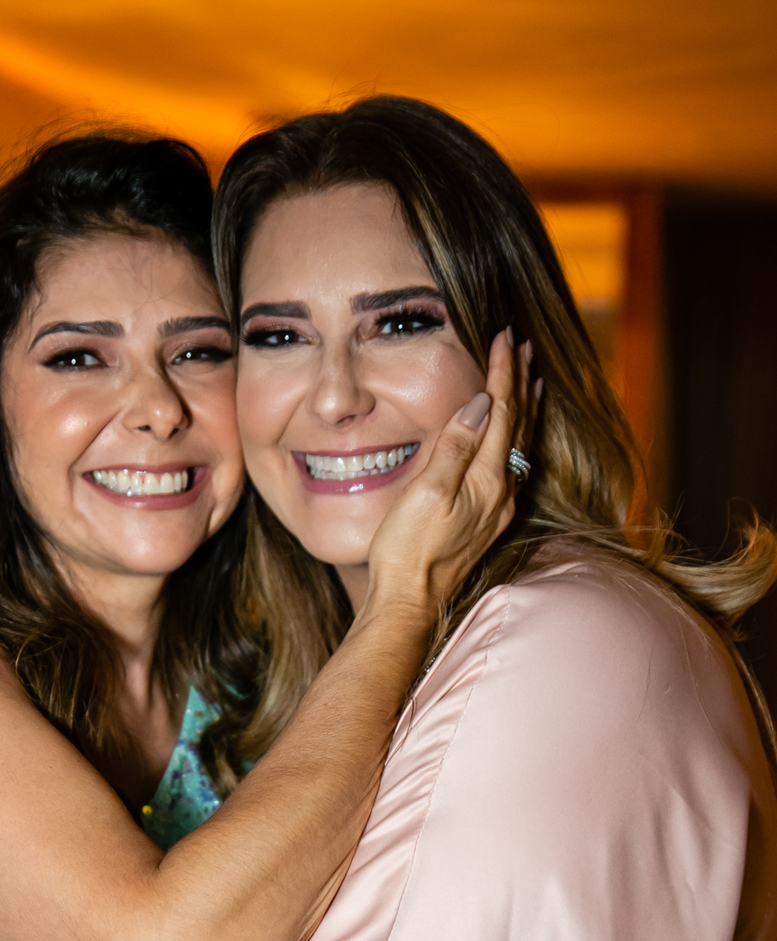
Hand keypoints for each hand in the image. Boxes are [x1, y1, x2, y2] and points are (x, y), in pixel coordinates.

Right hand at [359, 328, 538, 618]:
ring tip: (531, 381)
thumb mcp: (427, 492)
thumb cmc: (409, 551)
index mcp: (486, 479)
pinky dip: (515, 439)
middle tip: (524, 347)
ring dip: (524, 409)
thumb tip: (482, 404)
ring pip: (519, 445)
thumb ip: (456, 447)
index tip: (505, 336)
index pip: (502, 412)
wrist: (410, 604)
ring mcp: (496, 508)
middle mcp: (500, 492)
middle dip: (521, 383)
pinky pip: (510, 466)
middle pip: (519, 425)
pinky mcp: (486, 521)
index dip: (503, 372)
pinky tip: (511, 439)